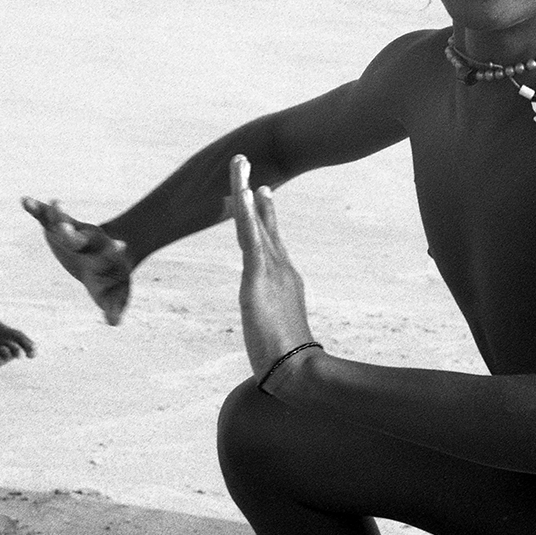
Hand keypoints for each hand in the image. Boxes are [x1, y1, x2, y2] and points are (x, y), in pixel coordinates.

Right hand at [22, 196, 130, 324]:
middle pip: (81, 237)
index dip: (114, 250)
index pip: (109, 253)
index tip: (121, 245)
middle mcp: (90, 240)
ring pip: (63, 221)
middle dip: (73, 234)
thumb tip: (115, 322)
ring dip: (55, 214)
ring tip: (46, 204)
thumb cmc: (113, 280)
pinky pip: (46, 217)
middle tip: (66, 229)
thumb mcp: (115, 295)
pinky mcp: (59, 228)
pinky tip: (25, 201)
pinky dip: (37, 209)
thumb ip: (115, 307)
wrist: (110, 253)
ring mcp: (74, 232)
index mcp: (105, 256)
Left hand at [228, 155, 316, 393]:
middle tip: (244, 163)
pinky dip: (246, 215)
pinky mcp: (259, 280)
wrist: (297, 371)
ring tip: (238, 164)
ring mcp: (271, 271)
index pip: (270, 239)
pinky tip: (243, 193)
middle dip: (250, 192)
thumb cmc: (288, 361)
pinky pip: (251, 239)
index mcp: (283, 279)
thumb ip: (274, 325)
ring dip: (243, 191)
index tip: (259, 190)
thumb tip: (275, 338)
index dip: (263, 214)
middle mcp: (280, 268)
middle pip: (262, 222)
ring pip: (253, 223)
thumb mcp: (277, 335)